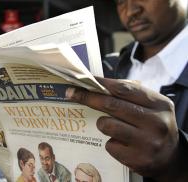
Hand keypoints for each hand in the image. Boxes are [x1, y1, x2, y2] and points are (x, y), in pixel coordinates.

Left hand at [66, 77, 183, 180]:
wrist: (170, 158)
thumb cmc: (154, 125)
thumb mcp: (152, 107)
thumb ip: (131, 95)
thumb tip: (97, 84)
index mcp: (159, 104)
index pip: (124, 89)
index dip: (100, 83)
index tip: (83, 80)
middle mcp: (156, 122)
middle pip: (111, 105)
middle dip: (87, 97)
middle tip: (71, 93)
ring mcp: (147, 142)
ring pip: (106, 125)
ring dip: (103, 124)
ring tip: (113, 126)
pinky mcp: (137, 159)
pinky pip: (109, 145)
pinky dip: (111, 143)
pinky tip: (123, 144)